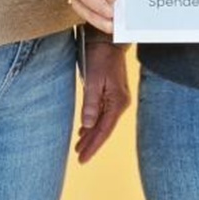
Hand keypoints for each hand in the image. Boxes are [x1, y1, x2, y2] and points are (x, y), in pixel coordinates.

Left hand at [75, 40, 131, 163]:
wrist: (108, 40)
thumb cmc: (100, 57)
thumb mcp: (93, 80)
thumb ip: (91, 103)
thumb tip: (88, 125)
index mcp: (117, 102)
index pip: (104, 130)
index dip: (93, 146)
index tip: (82, 158)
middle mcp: (120, 103)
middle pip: (104, 129)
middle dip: (92, 144)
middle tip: (79, 157)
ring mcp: (116, 98)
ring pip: (102, 122)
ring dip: (91, 135)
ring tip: (79, 147)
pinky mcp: (112, 93)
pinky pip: (102, 114)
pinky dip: (93, 124)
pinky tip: (86, 130)